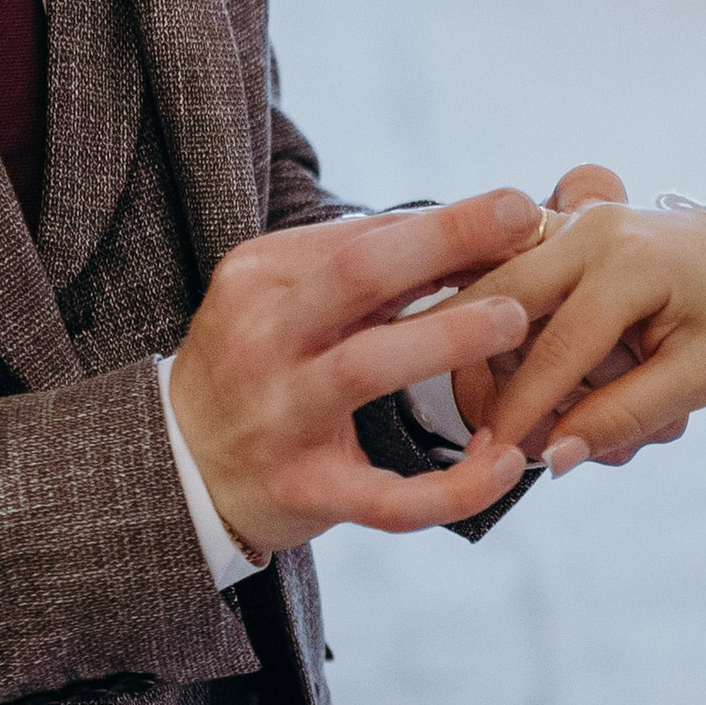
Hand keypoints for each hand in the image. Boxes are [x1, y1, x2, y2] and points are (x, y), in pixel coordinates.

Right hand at [170, 194, 542, 553]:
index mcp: (260, 280)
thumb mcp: (287, 299)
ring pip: (365, 369)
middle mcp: (262, 340)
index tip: (516, 207)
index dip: (446, 222)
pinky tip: (504, 463)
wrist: (180, 466)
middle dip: (444, 241)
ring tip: (515, 320)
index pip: (362, 238)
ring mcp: (279, 418)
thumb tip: (481, 229)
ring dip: (447, 337)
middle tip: (525, 225)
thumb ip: (366, 267)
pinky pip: (388, 497)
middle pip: (357, 276)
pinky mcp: (303, 491)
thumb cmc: (261, 363)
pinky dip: (454, 487)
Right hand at [469, 200, 705, 468]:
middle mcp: (592, 229)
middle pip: (504, 301)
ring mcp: (576, 224)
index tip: (496, 455)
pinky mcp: (568, 233)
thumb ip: (624, 416)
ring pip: (505, 297)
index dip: (524, 408)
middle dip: (497, 370)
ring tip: (592, 395)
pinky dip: (534, 337)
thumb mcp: (698, 377)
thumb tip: (555, 457)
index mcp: (631, 260)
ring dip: (526, 358)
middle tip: (505, 432)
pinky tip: (583, 370)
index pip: (558, 345)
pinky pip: (521, 287)